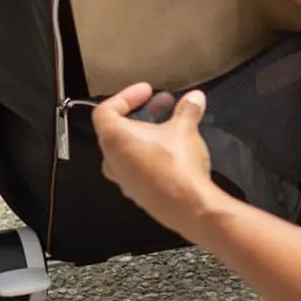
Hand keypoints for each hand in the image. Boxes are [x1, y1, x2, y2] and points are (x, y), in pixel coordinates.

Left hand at [93, 83, 215, 237]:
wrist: (189, 208)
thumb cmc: (178, 167)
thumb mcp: (185, 129)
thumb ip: (187, 110)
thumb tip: (194, 98)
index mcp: (114, 140)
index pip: (105, 110)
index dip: (125, 97)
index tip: (146, 92)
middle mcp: (113, 161)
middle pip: (117, 130)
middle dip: (142, 115)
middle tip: (163, 106)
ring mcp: (124, 180)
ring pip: (128, 151)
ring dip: (147, 136)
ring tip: (170, 128)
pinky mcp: (138, 194)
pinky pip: (138, 169)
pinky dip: (151, 155)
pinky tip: (173, 153)